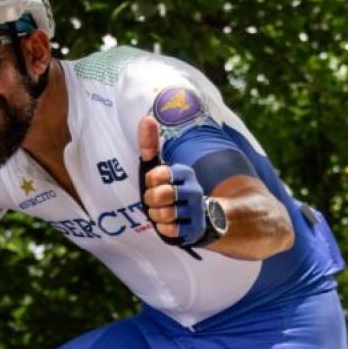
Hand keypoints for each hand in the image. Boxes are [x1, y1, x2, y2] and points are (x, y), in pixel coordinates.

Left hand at [138, 114, 207, 247]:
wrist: (201, 218)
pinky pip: (170, 231)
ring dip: (157, 215)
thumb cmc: (172, 190)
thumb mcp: (160, 167)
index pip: (156, 174)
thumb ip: (150, 145)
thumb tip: (146, 118)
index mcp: (184, 173)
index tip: (153, 183)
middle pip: (160, 195)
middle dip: (151, 200)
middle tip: (154, 201)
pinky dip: (164, 228)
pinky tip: (169, 224)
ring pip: (164, 214)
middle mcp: (193, 190)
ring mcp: (196, 211)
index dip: (150, 181)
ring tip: (162, 213)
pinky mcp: (195, 230)